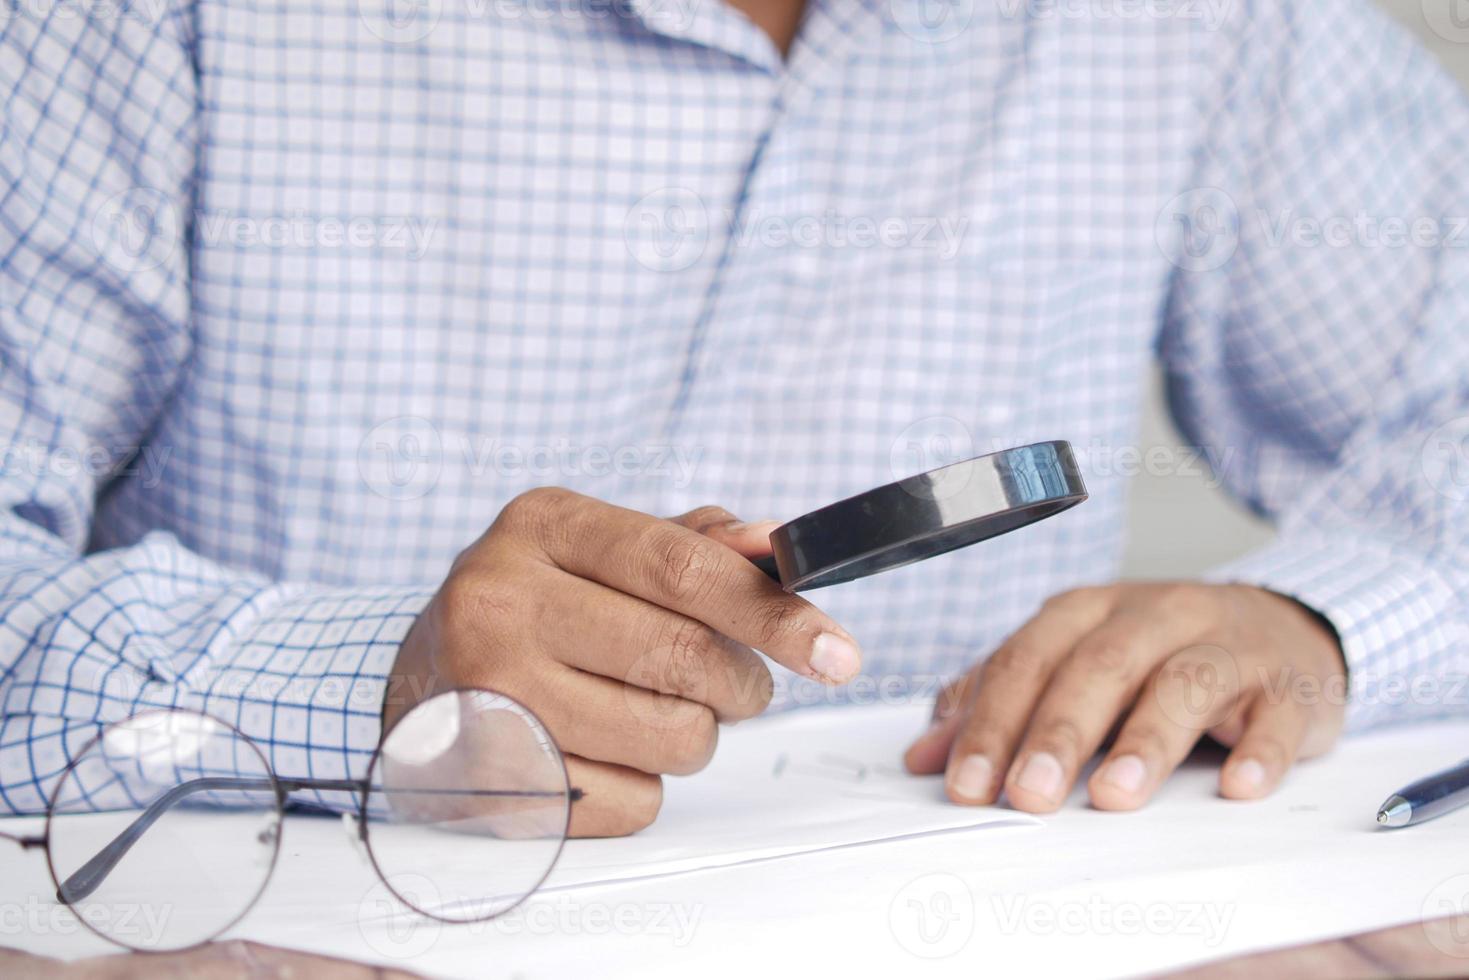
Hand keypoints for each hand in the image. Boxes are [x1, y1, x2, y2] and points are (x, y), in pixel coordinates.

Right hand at [386, 488, 861, 836]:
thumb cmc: (536, 607)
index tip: (839, 651)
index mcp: (541, 525)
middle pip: (687, 658)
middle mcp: (499, 601)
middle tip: (735, 686)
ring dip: (694, 736)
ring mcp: (487, 695)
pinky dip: (643, 786)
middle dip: (741, 684)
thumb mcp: (597, 547)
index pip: (685, 568)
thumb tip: (777, 547)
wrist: (420, 679)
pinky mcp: (489, 781)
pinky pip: (634, 804)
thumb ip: (694, 544)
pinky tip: (600, 751)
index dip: (776, 613)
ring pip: (672, 740)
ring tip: (650, 711)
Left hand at [904, 582, 1345, 811]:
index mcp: (1088, 611)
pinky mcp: (1288, 684)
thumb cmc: (1156, 654)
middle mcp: (1153, 615)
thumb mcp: (1072, 664)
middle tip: (1028, 795)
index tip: (965, 785)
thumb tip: (926, 757)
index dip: (992, 722)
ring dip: (1147, 740)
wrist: (1280, 627)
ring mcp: (1226, 645)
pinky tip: (1239, 786)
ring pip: (1184, 681)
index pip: (1027, 660)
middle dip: (1058, 732)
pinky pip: (1278, 714)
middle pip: (1098, 667)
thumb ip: (998, 702)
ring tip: (1114, 795)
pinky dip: (1261, 749)